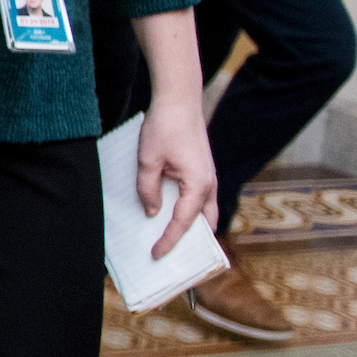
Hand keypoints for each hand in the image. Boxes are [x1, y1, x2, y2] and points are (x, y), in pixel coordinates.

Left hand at [136, 97, 218, 256]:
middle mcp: (209, 185)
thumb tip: (152, 213)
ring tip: (170, 238)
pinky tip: (169, 211)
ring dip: (191, 226)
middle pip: (204, 223)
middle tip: (172, 257)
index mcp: (199, 186)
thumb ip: (148, 190)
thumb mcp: (147, 160)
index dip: (169, 241)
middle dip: (191, 242)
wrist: (180, 100)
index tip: (157, 255)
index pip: (184, 223)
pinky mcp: (202, 170)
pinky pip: (199, 198)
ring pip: (205, 212)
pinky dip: (189, 211)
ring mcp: (208, 177)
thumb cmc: (164, 127)